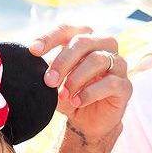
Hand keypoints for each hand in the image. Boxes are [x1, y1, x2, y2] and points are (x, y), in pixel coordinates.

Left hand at [30, 25, 131, 143]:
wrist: (88, 123)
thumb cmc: (70, 95)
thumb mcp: (53, 83)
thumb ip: (44, 71)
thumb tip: (26, 66)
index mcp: (84, 39)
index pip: (66, 29)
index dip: (49, 37)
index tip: (33, 51)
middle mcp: (104, 46)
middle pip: (83, 42)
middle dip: (62, 61)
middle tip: (48, 81)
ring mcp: (118, 65)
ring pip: (98, 60)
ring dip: (76, 78)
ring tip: (63, 95)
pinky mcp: (125, 86)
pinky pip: (110, 83)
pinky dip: (90, 92)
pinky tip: (77, 102)